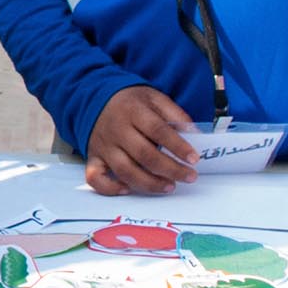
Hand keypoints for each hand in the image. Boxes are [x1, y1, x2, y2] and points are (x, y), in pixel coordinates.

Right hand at [84, 86, 199, 195]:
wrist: (97, 99)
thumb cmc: (130, 103)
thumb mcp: (154, 97)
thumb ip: (174, 113)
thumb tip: (193, 133)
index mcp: (133, 111)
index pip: (158, 130)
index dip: (177, 146)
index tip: (193, 158)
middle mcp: (117, 130)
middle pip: (144, 155)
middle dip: (170, 169)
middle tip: (189, 176)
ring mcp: (104, 146)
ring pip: (125, 171)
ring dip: (149, 183)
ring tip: (169, 186)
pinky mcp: (94, 158)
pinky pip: (96, 178)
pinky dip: (110, 188)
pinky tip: (128, 190)